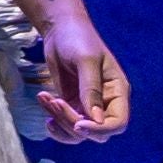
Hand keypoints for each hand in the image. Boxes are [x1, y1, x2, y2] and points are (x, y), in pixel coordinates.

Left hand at [34, 27, 132, 142]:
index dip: (100, 129)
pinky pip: (65, 124)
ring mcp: (88, 106)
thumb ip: (91, 90)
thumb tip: (96, 121)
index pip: (118, 123)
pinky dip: (53, 119)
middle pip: (96, 132)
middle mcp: (106, 103)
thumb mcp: (86, 61)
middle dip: (72, 122)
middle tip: (55, 101)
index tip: (78, 124)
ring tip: (45, 98)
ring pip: (78, 132)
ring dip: (59, 121)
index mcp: (117, 92)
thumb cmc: (78, 39)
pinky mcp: (71, 105)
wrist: (60, 29)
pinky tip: (44, 103)